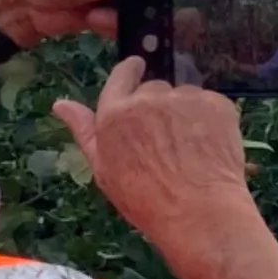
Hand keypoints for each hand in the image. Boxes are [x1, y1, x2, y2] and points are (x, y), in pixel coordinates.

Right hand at [53, 56, 263, 259]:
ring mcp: (184, 99)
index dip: (130, 71)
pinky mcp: (217, 104)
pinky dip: (210, 118)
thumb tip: (61, 104)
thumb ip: (85, 131)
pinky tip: (208, 145)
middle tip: (166, 140)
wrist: (198, 211)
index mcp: (115, 114)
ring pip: (183, 95)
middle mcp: (148, 99)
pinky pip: (210, 102)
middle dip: (158, 107)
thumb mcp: (104, 169)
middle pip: (154, 89)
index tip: (137, 68)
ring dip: (185, 112)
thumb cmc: (144, 198)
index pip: (121, 76)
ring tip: (188, 147)